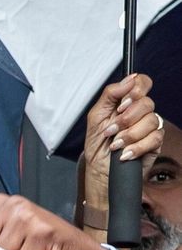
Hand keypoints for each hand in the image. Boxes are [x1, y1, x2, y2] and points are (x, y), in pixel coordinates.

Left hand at [83, 73, 162, 207]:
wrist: (100, 170)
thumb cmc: (97, 145)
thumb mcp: (95, 117)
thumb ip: (110, 94)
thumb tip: (129, 79)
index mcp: (126, 103)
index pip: (142, 83)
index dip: (136, 90)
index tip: (122, 104)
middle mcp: (140, 113)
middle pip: (147, 103)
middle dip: (126, 118)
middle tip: (112, 129)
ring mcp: (149, 128)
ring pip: (151, 121)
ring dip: (129, 135)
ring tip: (115, 144)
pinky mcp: (155, 143)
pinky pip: (154, 138)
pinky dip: (136, 147)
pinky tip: (125, 153)